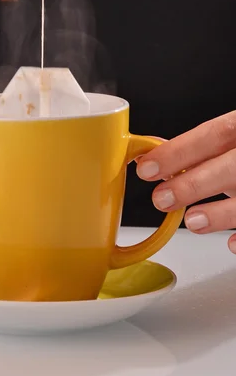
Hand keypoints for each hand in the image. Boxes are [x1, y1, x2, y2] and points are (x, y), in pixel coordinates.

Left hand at [136, 111, 235, 252]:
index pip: (215, 133)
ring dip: (221, 212)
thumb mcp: (232, 139)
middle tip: (161, 198)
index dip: (180, 151)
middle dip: (194, 183)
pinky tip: (231, 243)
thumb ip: (202, 149)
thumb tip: (156, 157)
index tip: (148, 167)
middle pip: (233, 166)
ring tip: (192, 221)